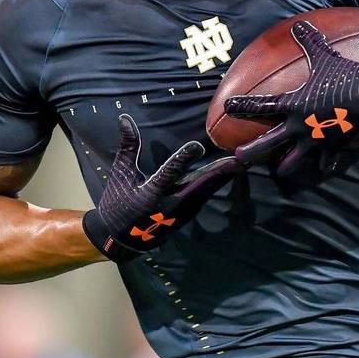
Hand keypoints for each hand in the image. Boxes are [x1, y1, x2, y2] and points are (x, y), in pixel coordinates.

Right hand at [82, 114, 239, 262]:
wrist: (119, 239)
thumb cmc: (117, 203)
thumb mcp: (121, 174)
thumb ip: (128, 147)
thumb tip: (125, 118)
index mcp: (150, 194)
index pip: (169, 173)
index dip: (184, 159)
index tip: (198, 147)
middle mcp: (169, 205)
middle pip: (199, 186)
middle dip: (220, 172)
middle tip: (239, 159)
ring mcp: (180, 213)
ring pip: (206, 192)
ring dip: (223, 177)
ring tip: (240, 163)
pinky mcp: (186, 217)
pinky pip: (204, 197)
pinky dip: (216, 185)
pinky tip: (228, 174)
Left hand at [223, 20, 358, 179]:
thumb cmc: (346, 77)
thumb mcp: (326, 57)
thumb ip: (310, 43)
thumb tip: (299, 24)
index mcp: (294, 105)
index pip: (261, 106)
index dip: (243, 106)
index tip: (228, 106)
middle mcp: (300, 126)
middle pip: (270, 143)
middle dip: (253, 151)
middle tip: (238, 158)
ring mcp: (316, 141)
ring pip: (294, 160)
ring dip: (284, 165)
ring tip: (278, 170)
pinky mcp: (333, 149)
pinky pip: (325, 161)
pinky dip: (323, 164)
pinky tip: (322, 167)